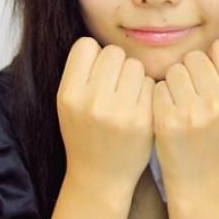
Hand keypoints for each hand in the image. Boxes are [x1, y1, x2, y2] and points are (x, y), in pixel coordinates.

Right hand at [57, 37, 154, 200]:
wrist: (100, 176)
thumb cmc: (85, 133)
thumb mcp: (68, 104)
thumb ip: (80, 72)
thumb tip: (101, 41)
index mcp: (69, 94)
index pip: (86, 45)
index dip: (94, 55)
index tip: (97, 71)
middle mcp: (91, 102)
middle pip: (113, 52)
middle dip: (117, 64)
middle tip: (115, 85)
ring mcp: (119, 112)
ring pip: (135, 65)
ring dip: (134, 76)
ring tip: (127, 96)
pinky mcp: (143, 120)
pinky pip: (150, 84)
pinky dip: (147, 91)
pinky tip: (139, 107)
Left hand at [152, 38, 218, 197]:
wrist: (201, 180)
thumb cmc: (217, 136)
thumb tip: (210, 39)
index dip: (213, 58)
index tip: (209, 76)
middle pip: (195, 56)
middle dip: (190, 71)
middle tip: (193, 94)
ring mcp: (193, 112)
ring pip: (174, 70)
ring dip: (173, 83)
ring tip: (181, 105)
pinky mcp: (168, 121)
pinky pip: (158, 87)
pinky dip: (160, 97)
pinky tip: (169, 114)